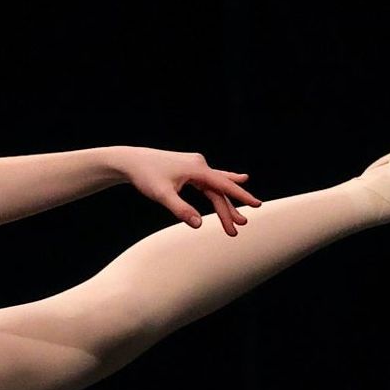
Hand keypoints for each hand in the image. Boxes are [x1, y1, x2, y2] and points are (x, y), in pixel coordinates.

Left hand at [117, 147, 261, 235]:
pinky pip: (209, 182)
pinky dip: (219, 189)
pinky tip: (235, 181)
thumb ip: (181, 209)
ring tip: (236, 220)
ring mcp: (195, 165)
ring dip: (223, 204)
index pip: (224, 186)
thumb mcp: (162, 195)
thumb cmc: (146, 176)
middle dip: (229, 210)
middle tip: (239, 227)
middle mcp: (199, 164)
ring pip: (214, 187)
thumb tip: (199, 224)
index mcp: (197, 169)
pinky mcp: (189, 169)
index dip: (241, 197)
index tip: (256, 205)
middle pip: (219, 190)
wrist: (132, 161)